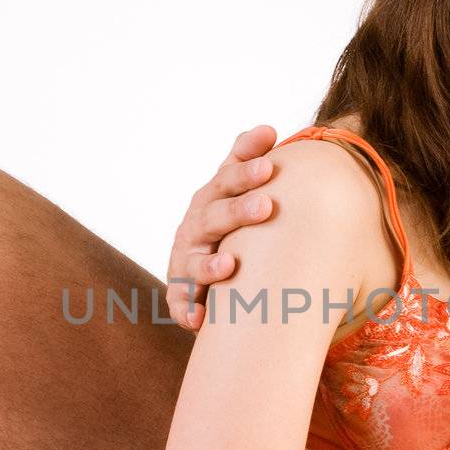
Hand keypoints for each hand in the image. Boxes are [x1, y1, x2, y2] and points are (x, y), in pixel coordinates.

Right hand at [165, 125, 278, 330]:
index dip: (244, 172)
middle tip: (266, 206)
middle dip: (237, 212)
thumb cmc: (225, 218)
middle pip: (214, 218)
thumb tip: (267, 128)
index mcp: (210, 199)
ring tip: (229, 267)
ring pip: (194, 263)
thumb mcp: (230, 187)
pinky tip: (199, 320)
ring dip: (209, 266)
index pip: (226, 181)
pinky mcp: (181, 294)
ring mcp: (184, 261)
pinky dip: (187, 312)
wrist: (200, 261)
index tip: (269, 165)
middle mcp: (194, 228)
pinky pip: (180, 304)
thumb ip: (244, 157)